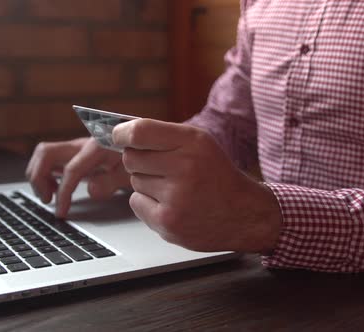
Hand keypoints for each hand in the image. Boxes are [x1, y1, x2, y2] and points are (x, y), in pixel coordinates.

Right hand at [25, 137, 129, 217]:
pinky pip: (50, 159)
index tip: (61, 212)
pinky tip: (56, 189)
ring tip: (49, 195)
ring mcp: (76, 147)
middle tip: (47, 199)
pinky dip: (46, 174)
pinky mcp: (74, 153)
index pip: (71, 170)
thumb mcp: (130, 175)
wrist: (142, 148)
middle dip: (39, 178)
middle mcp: (82, 143)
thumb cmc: (138, 161)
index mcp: (97, 147)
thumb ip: (111, 182)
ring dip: (39, 175)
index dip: (63, 193)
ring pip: (44, 154)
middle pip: (46, 153)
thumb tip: (91, 191)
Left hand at [112, 119, 281, 252]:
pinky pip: (136, 203)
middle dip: (140, 161)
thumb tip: (120, 133)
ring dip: (147, 183)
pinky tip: (171, 205)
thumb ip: (164, 136)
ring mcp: (176, 198)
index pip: (139, 132)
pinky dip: (148, 204)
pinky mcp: (168, 222)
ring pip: (134, 181)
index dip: (121, 134)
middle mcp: (185, 167)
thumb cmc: (216, 175)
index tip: (118, 136)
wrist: (244, 214)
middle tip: (161, 168)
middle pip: (131, 158)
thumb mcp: (200, 144)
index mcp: (193, 142)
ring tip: (174, 189)